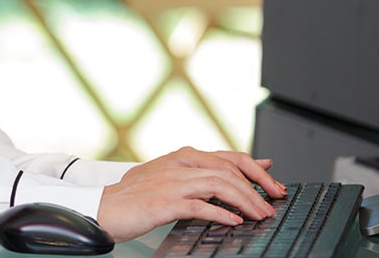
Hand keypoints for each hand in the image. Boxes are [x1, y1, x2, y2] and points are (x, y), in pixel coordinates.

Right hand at [96, 147, 285, 242]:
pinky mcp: (163, 201)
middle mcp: (179, 165)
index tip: (274, 184)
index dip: (256, 170)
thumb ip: (199, 175)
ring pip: (218, 184)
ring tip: (259, 214)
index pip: (228, 157)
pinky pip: (198, 205)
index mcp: (182, 158)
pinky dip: (220, 212)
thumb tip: (228, 177)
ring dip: (245, 200)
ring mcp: (171, 182)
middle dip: (257, 187)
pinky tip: (233, 221)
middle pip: (229, 169)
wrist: (104, 207)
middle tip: (272, 204)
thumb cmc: (136, 196)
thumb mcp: (170, 179)